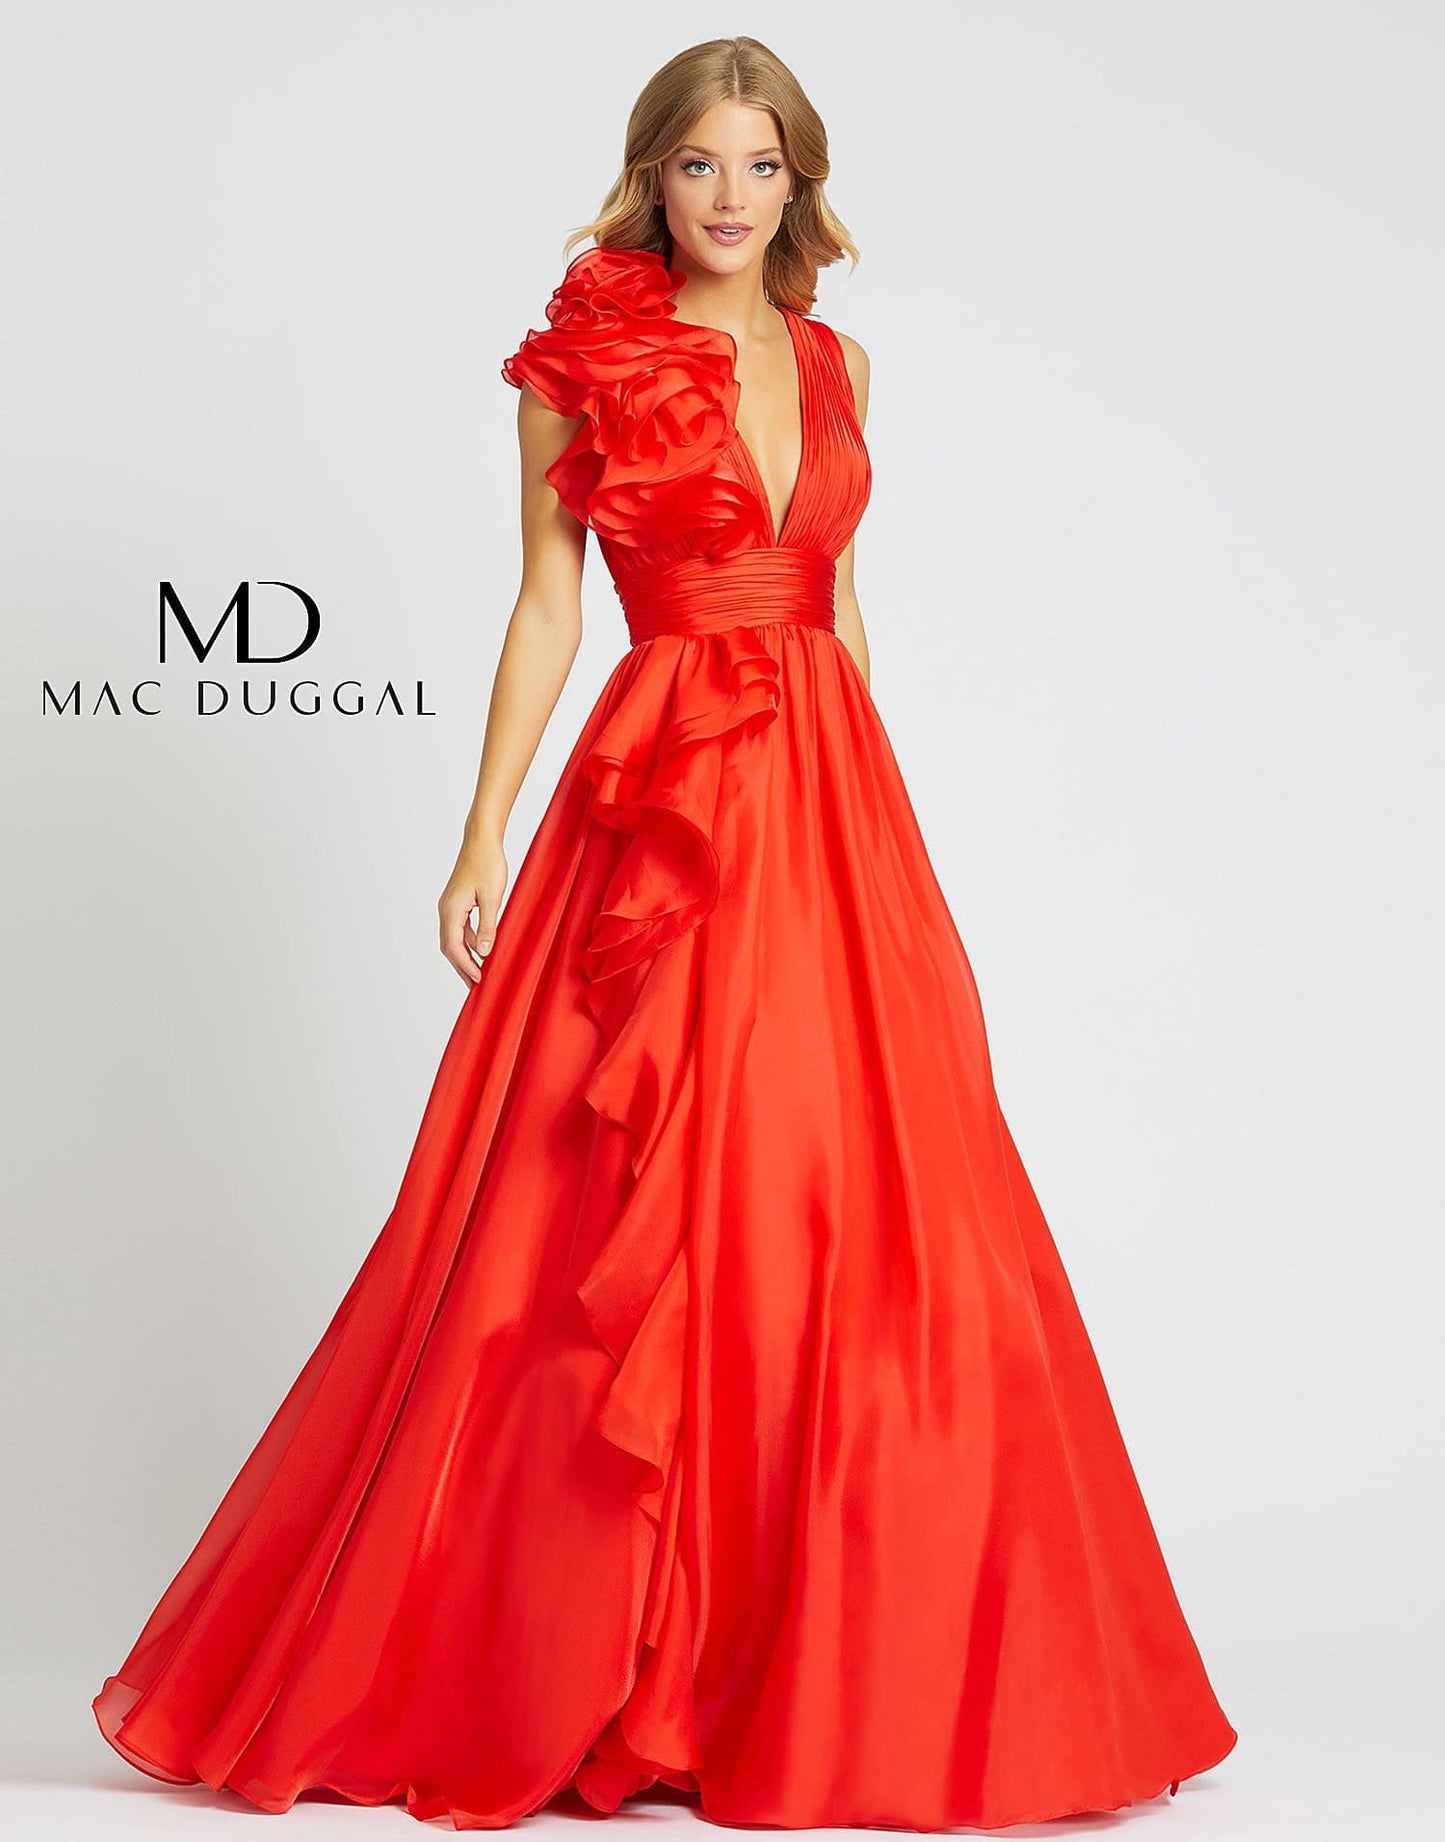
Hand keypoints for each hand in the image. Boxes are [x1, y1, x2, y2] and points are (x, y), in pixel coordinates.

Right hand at [438, 833, 507, 986]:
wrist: (482, 839)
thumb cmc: (488, 863)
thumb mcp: (492, 898)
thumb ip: (487, 927)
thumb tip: (483, 953)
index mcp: (451, 910)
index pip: (453, 947)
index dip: (465, 966)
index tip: (478, 980)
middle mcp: (446, 909)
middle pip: (449, 946)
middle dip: (461, 966)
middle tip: (474, 986)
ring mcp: (450, 905)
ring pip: (453, 938)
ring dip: (464, 955)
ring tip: (477, 972)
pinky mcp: (457, 901)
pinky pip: (459, 927)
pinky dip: (468, 941)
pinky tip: (480, 948)